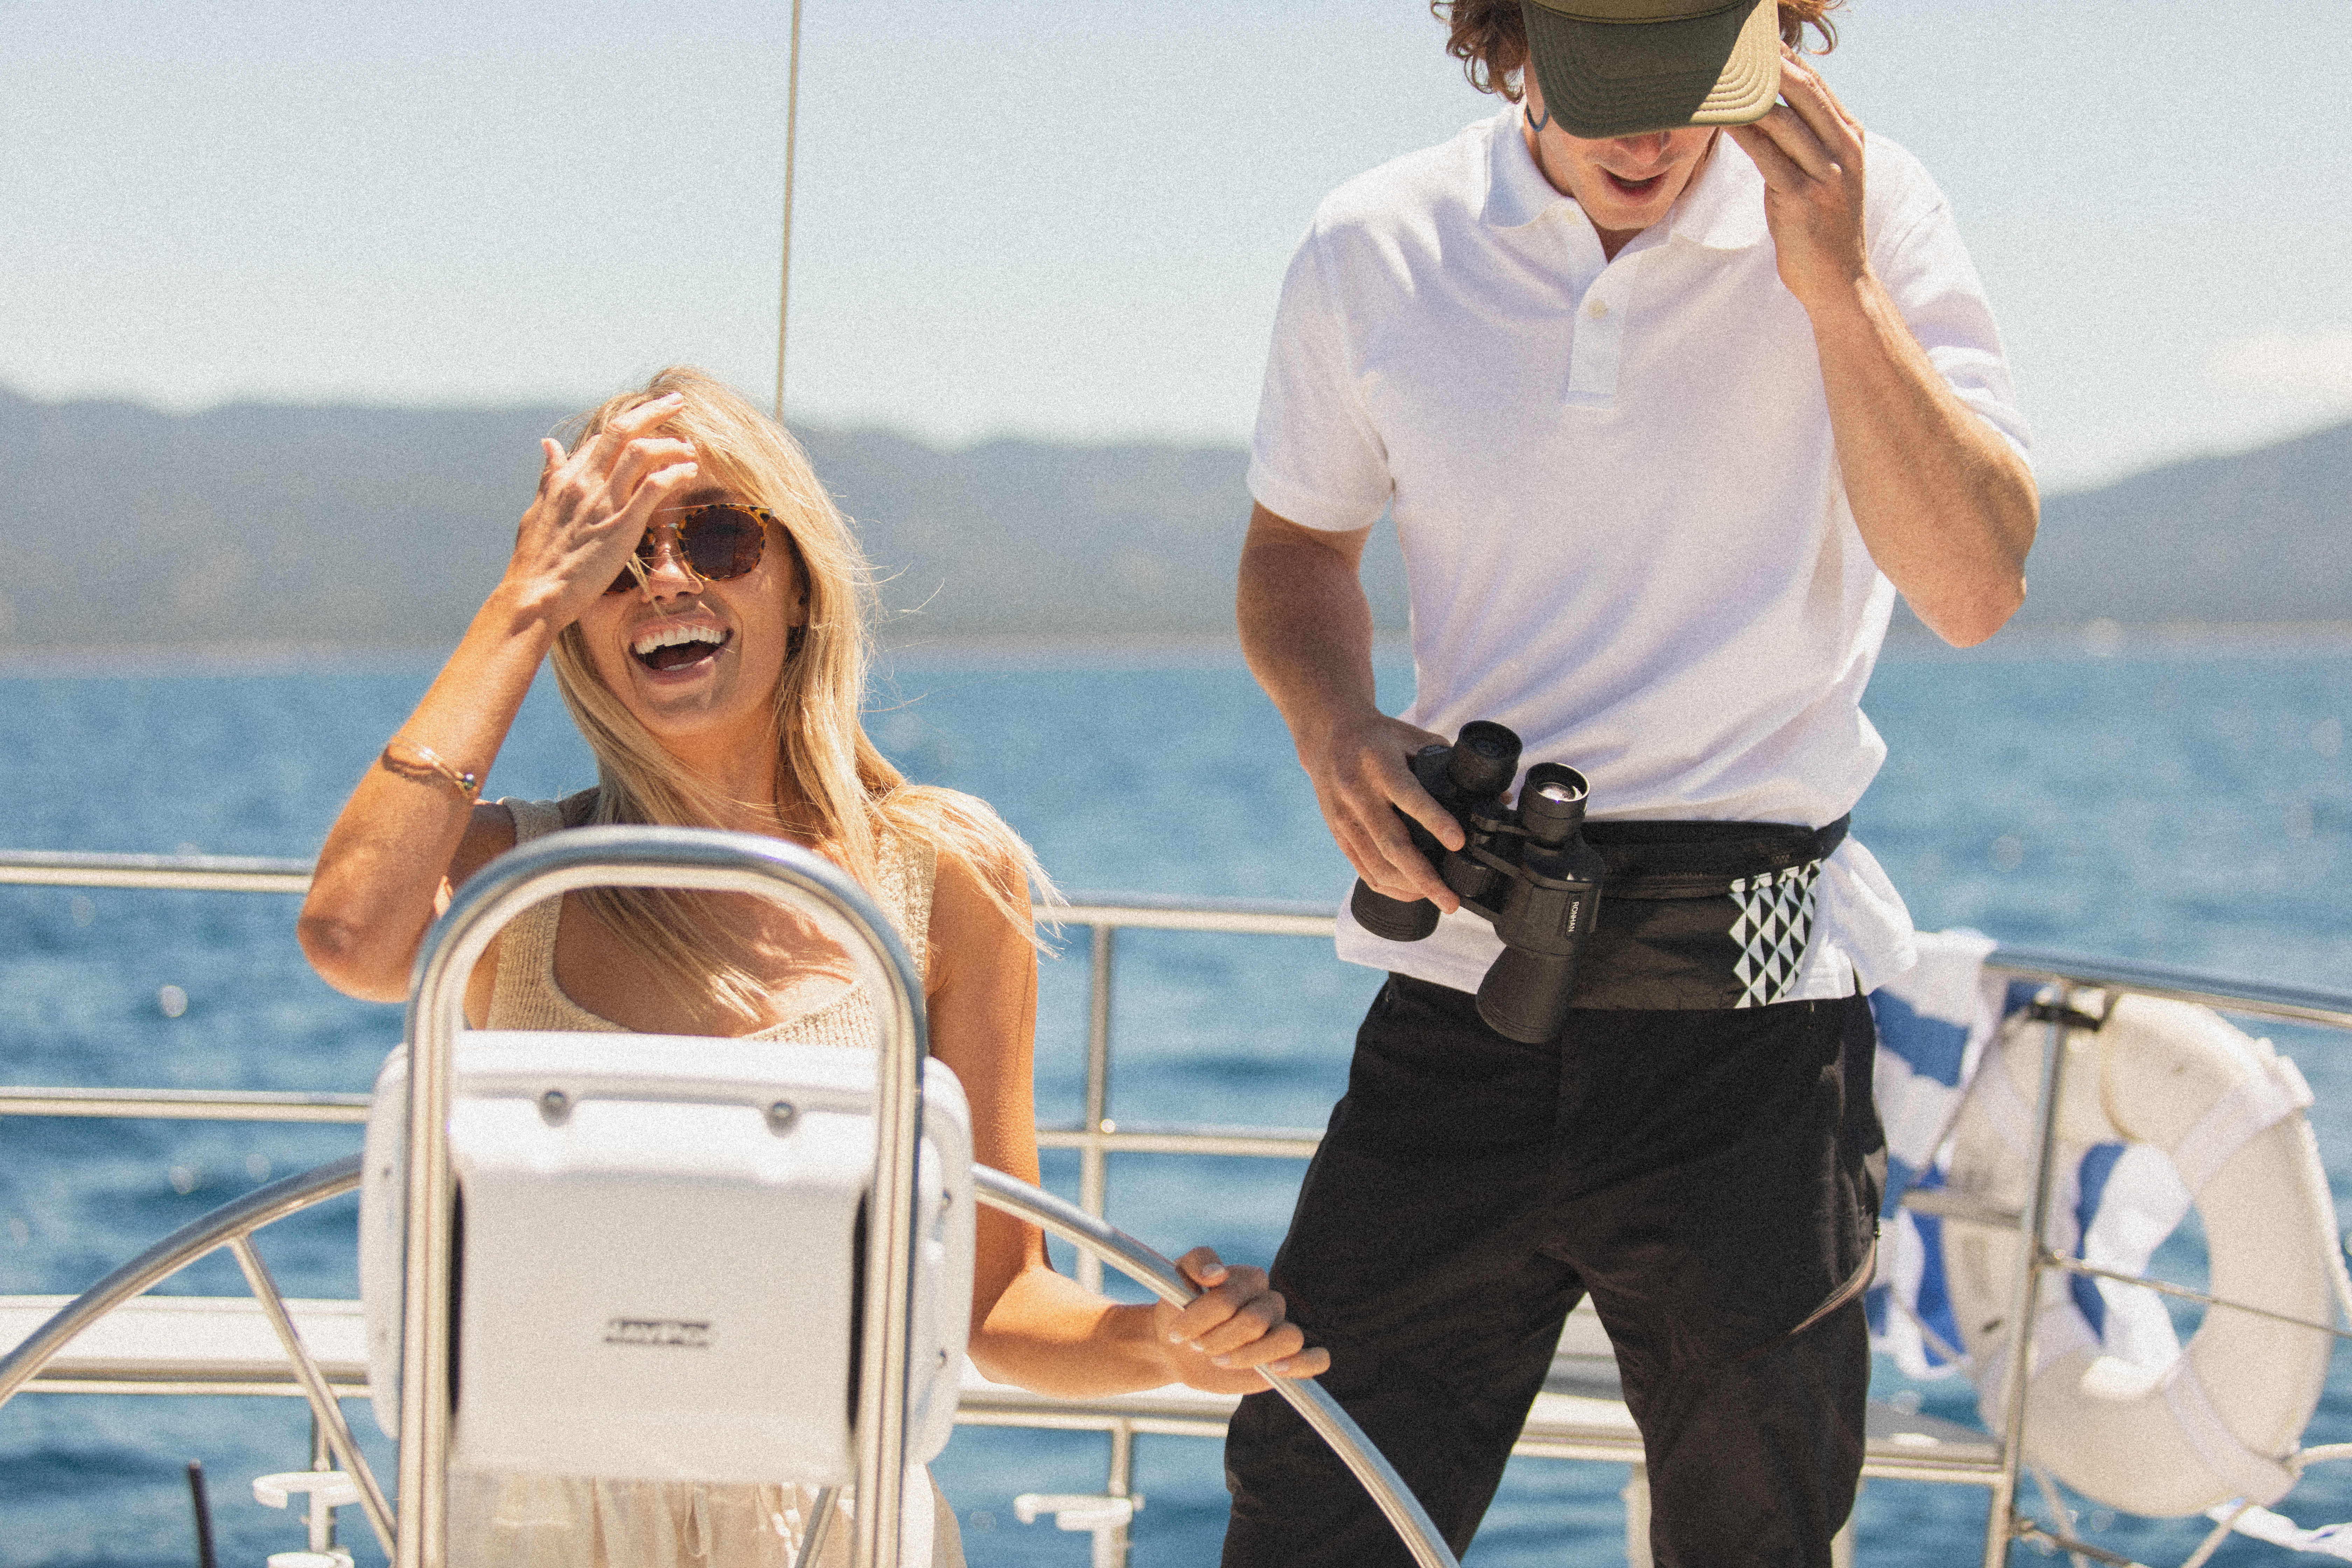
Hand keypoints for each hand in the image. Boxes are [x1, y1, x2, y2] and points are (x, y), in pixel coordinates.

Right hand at [502, 391, 701, 627]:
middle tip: (676, 401)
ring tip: (690, 446)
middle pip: (623, 431)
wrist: (534, 594)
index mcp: (566, 479)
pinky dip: (675, 473)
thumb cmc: (536, 560)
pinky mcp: (621, 526)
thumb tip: (549, 443)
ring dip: (670, 443)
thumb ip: (549, 476)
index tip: (648, 419)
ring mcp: (603, 502)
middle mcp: (584, 482)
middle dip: (653, 411)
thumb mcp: (538, 510)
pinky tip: (689, 471)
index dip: (628, 424)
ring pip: (641, 453)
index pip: (601, 438)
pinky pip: (654, 487)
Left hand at [1153, 1249, 1328, 1394]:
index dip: (1203, 1316)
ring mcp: (1281, 1332)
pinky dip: (1303, 1364)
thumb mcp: (1176, 1277)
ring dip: (1248, 1355)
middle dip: (1218, 1338)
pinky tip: (1276, 1370)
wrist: (1177, 1349)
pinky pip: (1316, 1360)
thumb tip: (1218, 1273)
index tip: (1178, 1330)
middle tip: (1197, 1345)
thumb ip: (1196, 1262)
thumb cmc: (1180, 1310)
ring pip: (1289, 1339)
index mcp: (1252, 1279)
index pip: (1232, 1297)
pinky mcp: (1287, 1361)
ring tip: (1219, 1360)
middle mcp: (1272, 1303)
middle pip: (1256, 1321)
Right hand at [1300, 709, 1463, 910]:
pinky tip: (1413, 893)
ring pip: (1377, 865)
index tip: (1459, 842)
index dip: (1435, 821)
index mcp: (1381, 765)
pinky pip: (1363, 870)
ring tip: (1438, 899)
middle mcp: (1359, 794)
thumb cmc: (1382, 739)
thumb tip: (1501, 798)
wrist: (1329, 738)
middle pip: (1392, 844)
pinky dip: (1390, 887)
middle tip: (1451, 899)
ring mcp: (1345, 818)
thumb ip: (1452, 766)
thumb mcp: (1415, 739)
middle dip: (1424, 876)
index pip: (1409, 797)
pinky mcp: (1339, 835)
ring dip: (1409, 888)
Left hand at [1728, 48, 1869, 311]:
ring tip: (1721, 83)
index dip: (1788, 63)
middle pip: (1805, 93)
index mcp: (1851, 141)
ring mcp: (1826, 175)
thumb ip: (1803, 145)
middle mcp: (1844, 152)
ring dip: (1749, 99)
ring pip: (1784, 120)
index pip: (1819, 88)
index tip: (1758, 46)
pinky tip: (1723, 120)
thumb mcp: (1821, 177)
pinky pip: (1766, 155)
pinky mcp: (1802, 199)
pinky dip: (1743, 134)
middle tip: (1737, 52)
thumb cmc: (1822, 228)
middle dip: (1771, 68)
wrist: (1839, 281)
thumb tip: (1767, 114)